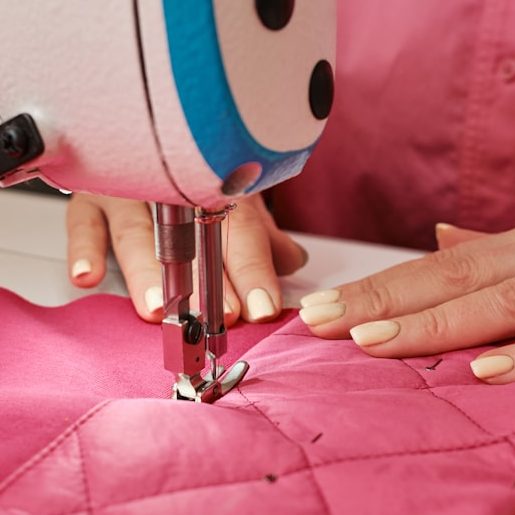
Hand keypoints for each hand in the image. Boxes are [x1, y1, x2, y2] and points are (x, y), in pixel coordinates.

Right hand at [67, 193, 306, 324]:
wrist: (144, 136)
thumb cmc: (194, 183)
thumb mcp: (234, 203)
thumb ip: (261, 236)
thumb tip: (293, 261)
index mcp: (215, 187)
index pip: (241, 230)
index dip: (253, 270)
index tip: (262, 307)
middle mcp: (172, 187)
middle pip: (192, 235)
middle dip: (209, 280)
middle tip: (220, 314)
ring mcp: (129, 189)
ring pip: (138, 230)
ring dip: (148, 271)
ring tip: (159, 308)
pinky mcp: (90, 196)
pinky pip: (83, 220)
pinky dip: (84, 247)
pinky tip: (88, 277)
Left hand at [299, 223, 514, 383]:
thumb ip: (480, 251)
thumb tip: (441, 235)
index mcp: (501, 255)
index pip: (426, 272)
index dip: (371, 289)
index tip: (318, 305)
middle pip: (442, 282)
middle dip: (376, 303)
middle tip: (318, 321)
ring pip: (489, 306)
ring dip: (426, 325)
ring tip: (366, 341)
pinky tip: (479, 372)